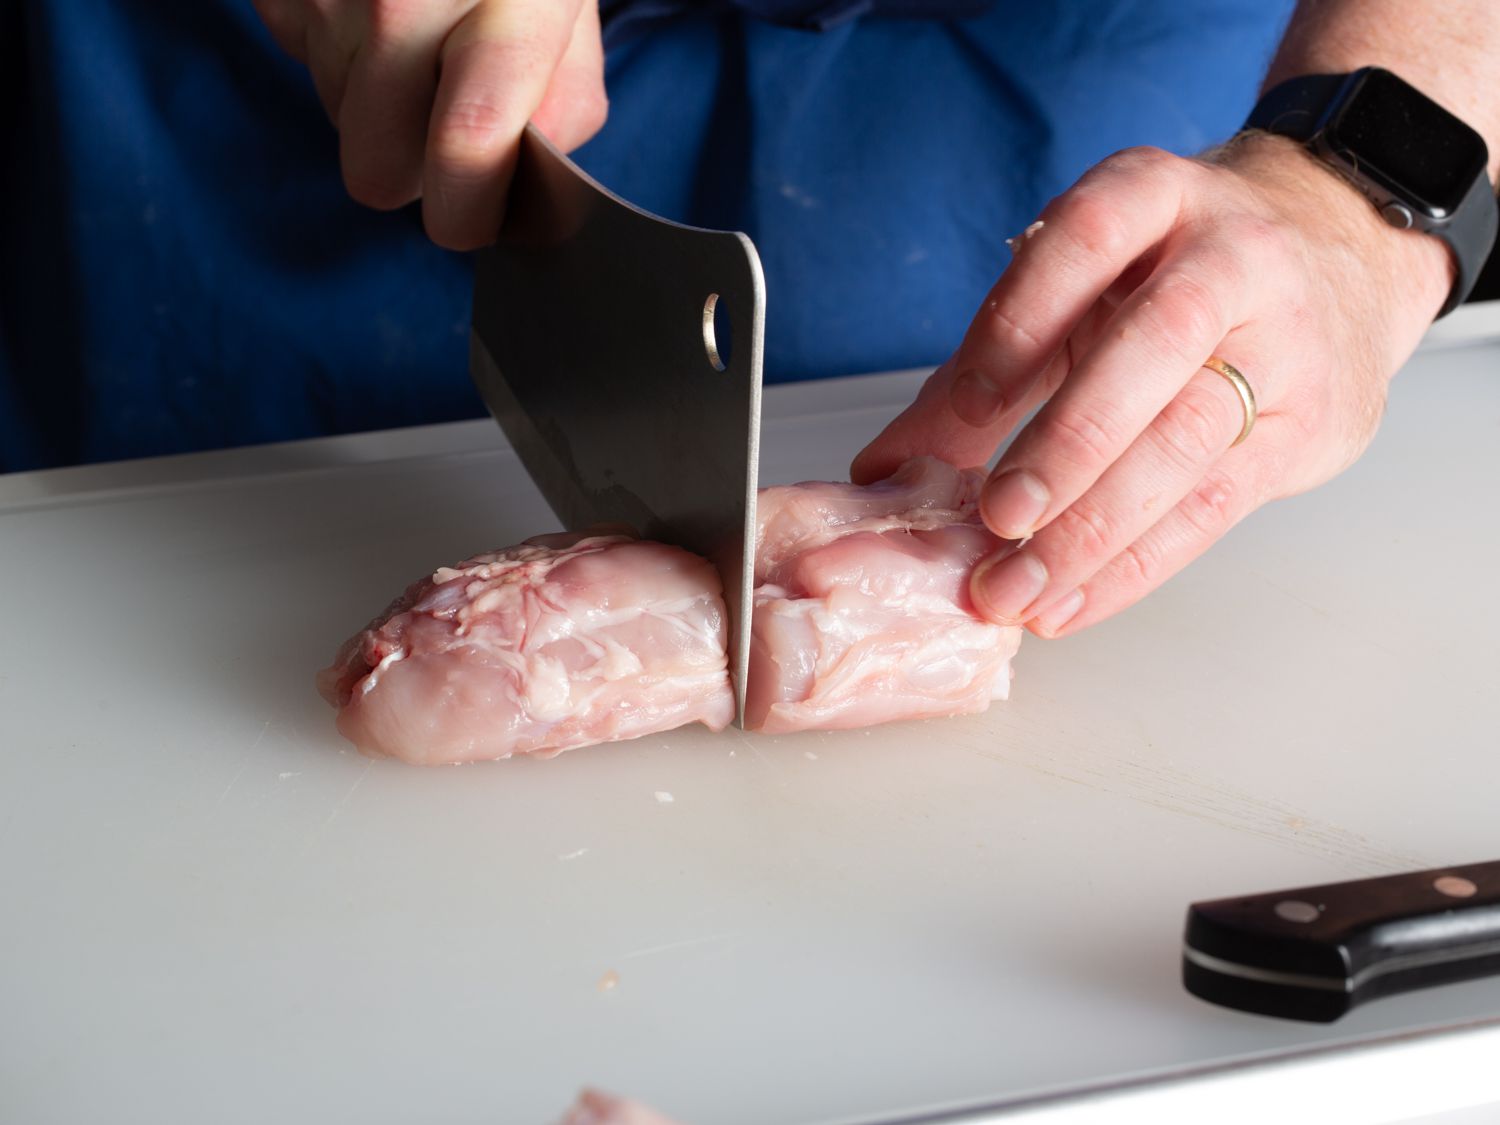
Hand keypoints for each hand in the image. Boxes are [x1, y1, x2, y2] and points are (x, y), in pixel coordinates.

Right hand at [252, 0, 606, 248]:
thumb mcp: (568, 9)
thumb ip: (563, 104)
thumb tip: (525, 193)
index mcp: (509, 3)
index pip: (467, 147)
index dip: (465, 212)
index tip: (468, 221)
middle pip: (377, 168)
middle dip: (409, 172)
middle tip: (439, 132)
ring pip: (337, 121)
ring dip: (374, 107)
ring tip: (413, 44)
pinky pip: (299, 59)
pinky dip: (335, 52)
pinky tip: (370, 8)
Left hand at [853, 136, 1452, 637]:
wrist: (1336, 259)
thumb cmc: (1168, 280)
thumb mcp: (1075, 296)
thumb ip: (978, 374)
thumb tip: (882, 471)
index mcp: (1154, 197)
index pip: (1086, 241)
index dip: (1021, 323)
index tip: (969, 408)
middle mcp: (1231, 256)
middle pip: (1153, 344)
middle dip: (1068, 440)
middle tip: (997, 515)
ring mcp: (1283, 341)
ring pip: (1188, 437)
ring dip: (1092, 527)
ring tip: (1017, 588)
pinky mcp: (1306, 427)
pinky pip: (1214, 508)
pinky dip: (1132, 566)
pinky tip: (1070, 602)